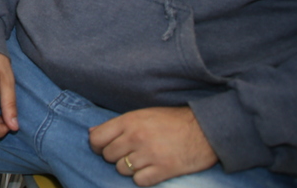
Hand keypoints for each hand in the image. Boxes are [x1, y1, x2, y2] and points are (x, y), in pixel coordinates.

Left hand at [89, 106, 217, 185]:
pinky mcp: (163, 170)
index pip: (97, 139)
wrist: (205, 130)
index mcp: (129, 121)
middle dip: (115, 157)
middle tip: (129, 154)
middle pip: (108, 156)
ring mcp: (149, 154)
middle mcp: (136, 137)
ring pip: (122, 170)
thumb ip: (117, 125)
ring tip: (142, 161)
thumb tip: (92, 133)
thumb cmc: (172, 121)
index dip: (97, 146)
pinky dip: (143, 178)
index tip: (104, 148)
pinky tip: (151, 170)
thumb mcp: (142, 115)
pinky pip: (139, 181)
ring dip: (129, 168)